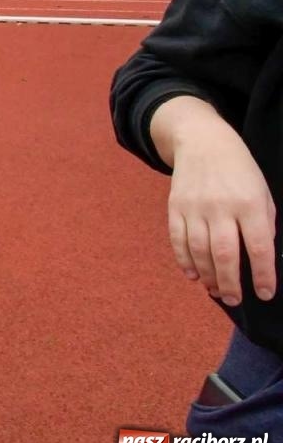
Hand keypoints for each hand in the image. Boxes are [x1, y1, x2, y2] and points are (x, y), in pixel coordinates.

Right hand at [161, 104, 276, 304]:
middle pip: (225, 253)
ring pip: (199, 250)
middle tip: (235, 300)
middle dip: (231, 282)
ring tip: (216, 291)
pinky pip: (178, 239)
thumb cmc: (240, 171)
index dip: (263, 275)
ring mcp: (195, 207)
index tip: (266, 293)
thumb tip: (260, 259)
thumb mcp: (262, 193)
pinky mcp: (175, 207)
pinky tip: (193, 275)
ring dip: (208, 275)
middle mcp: (221, 206)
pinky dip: (184, 260)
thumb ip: (263, 224)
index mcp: (249, 203)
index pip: (258, 246)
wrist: (203, 142)